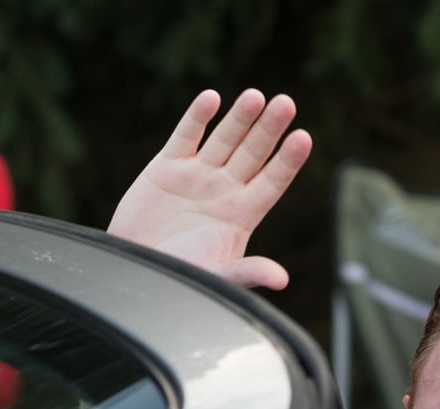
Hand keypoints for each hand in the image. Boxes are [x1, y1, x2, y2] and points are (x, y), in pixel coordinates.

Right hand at [107, 89, 312, 289]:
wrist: (135, 269)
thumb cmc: (180, 276)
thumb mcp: (217, 275)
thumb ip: (247, 272)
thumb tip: (282, 280)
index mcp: (242, 214)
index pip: (272, 182)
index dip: (288, 160)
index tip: (304, 138)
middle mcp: (224, 189)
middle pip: (253, 153)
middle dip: (269, 129)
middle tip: (287, 103)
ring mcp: (198, 175)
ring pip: (224, 139)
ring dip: (239, 117)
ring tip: (256, 96)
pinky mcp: (167, 167)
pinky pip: (186, 137)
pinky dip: (197, 118)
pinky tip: (211, 99)